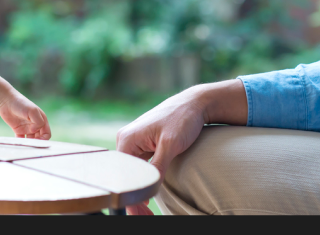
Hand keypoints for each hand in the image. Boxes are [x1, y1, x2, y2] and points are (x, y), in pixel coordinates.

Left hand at [0, 91, 50, 139]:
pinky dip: (21, 142)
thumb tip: (35, 131)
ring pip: (30, 140)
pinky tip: (18, 142)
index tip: (37, 141)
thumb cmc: (21, 104)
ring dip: (29, 143)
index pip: (46, 133)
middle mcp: (35, 124)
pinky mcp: (18, 129)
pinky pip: (21, 139)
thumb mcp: (33, 111)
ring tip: (24, 144)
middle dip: (36, 143)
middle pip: (39, 138)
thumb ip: (38, 122)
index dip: (44, 139)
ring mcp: (26, 127)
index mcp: (41, 120)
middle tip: (30, 144)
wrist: (6, 101)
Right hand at [115, 80, 247, 214]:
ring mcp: (134, 141)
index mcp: (127, 138)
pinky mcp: (143, 144)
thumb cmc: (182, 118)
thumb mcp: (171, 144)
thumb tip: (149, 188)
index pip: (124, 174)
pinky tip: (151, 191)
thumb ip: (158, 166)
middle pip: (127, 174)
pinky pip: (140, 165)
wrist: (195, 104)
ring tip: (147, 208)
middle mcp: (126, 139)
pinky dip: (145, 178)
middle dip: (135, 196)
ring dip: (140, 188)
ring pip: (133, 171)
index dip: (132, 195)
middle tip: (146, 215)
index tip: (142, 211)